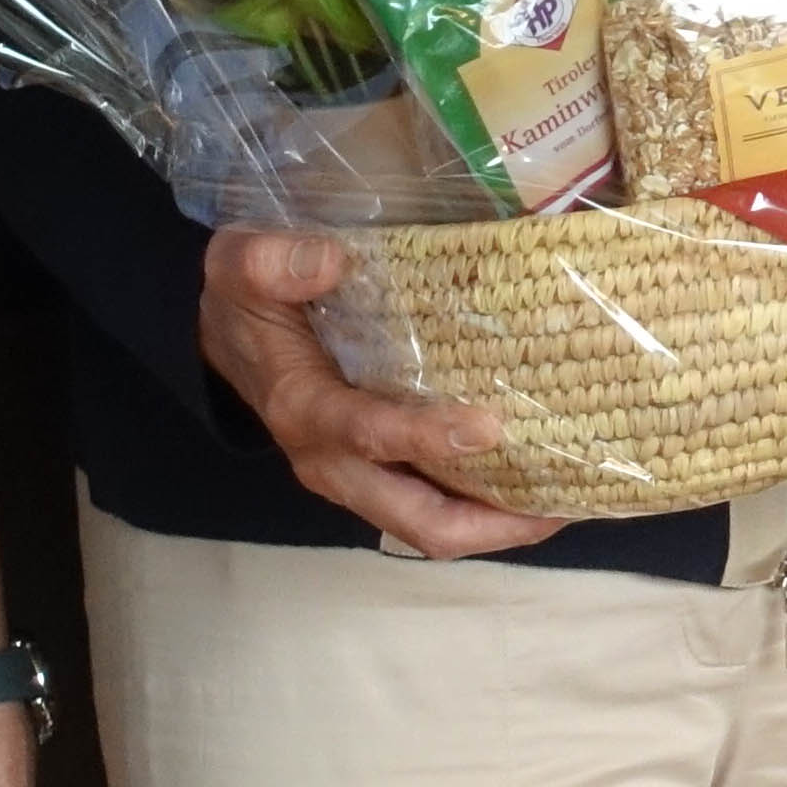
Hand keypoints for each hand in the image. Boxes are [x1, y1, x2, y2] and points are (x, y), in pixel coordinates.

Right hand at [195, 228, 561, 558]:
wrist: (220, 337)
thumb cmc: (245, 300)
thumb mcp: (240, 266)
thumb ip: (272, 262)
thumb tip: (331, 260)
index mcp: (305, 410)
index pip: (371, 436)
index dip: (429, 438)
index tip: (491, 426)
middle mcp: (332, 461)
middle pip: (418, 521)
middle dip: (490, 523)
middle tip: (560, 502)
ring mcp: (356, 475)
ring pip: (431, 526)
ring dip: (496, 524)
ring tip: (566, 500)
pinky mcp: (375, 472)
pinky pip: (432, 505)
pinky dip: (482, 504)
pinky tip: (532, 479)